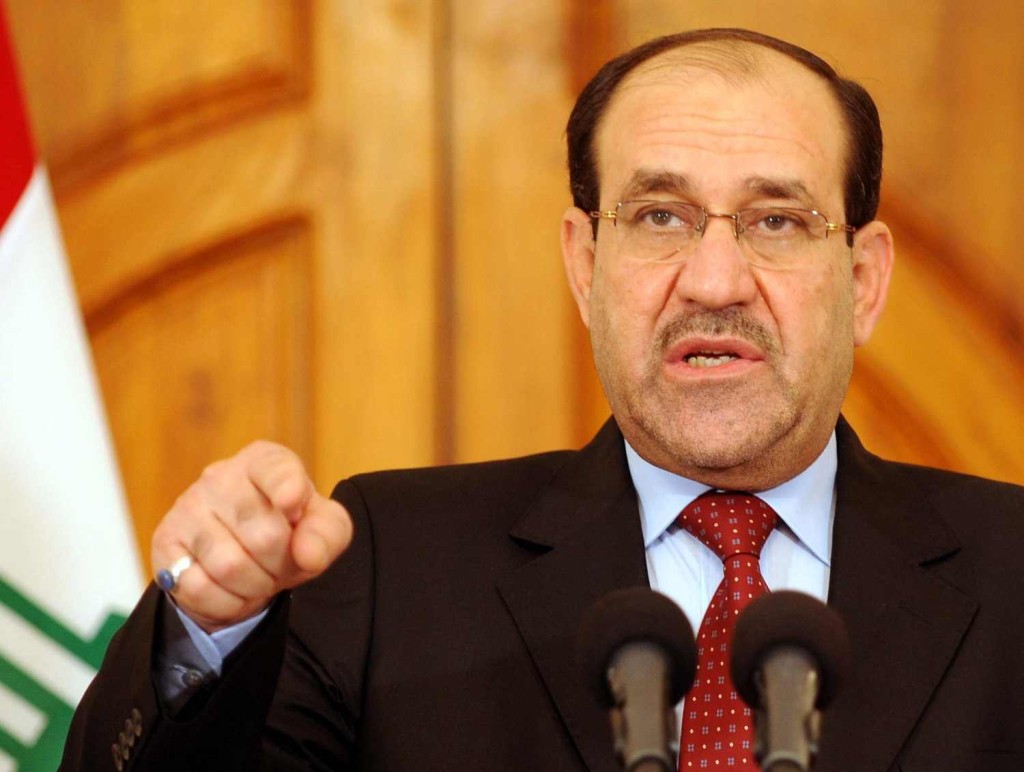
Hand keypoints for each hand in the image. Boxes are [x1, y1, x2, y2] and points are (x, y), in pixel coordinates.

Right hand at [151, 441, 352, 632]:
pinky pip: (200, 589)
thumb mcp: (323, 529)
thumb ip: (327, 534)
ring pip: (230, 567)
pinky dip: (227, 603)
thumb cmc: (289, 533)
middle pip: (264, 536)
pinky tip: (233, 590)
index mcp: (264, 462)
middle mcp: (220, 476)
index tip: (295, 506)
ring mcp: (187, 508)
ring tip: (259, 576)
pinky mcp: (165, 544)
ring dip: (255, 586)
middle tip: (281, 564)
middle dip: (282, 565)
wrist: (242, 560)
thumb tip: (309, 554)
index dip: (288, 490)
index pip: (275, 470)